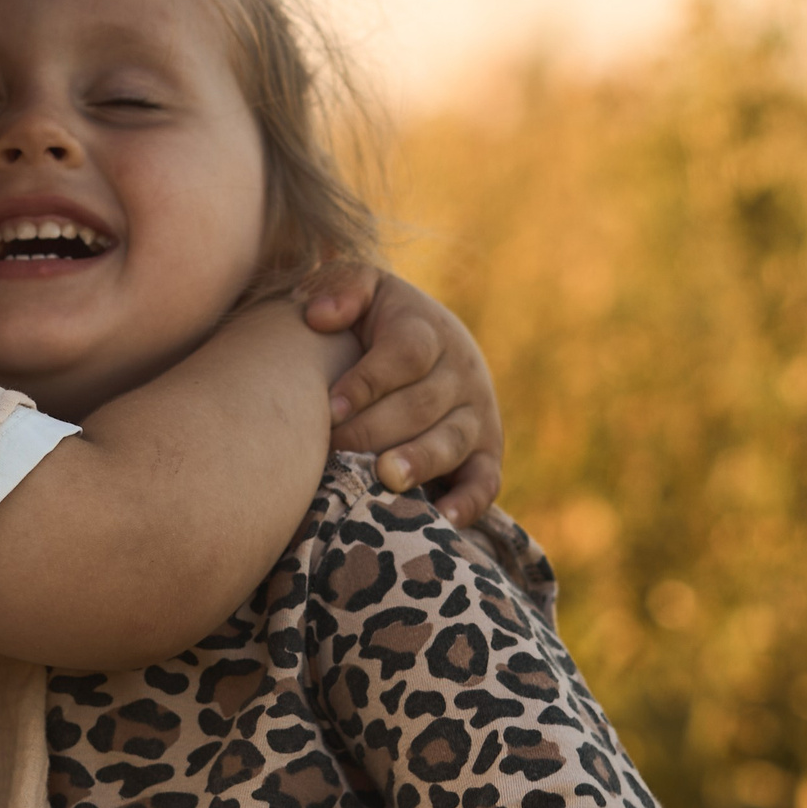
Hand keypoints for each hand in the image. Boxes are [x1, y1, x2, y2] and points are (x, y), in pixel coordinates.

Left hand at [301, 267, 503, 523]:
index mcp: (429, 332)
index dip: (369, 381)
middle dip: (377, 429)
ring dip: (421, 461)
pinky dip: (468, 503)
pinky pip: (485, 482)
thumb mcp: (365, 290)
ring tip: (387, 477)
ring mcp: (478, 416)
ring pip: (453, 442)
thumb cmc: (380, 322)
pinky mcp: (487, 454)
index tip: (330, 407)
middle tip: (336, 449)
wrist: (434, 345)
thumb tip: (319, 314)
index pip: (406, 354)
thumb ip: (343, 287)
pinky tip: (442, 520)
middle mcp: (460, 373)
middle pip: (423, 404)